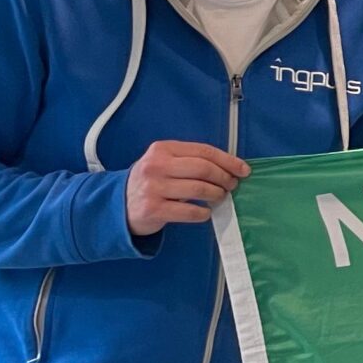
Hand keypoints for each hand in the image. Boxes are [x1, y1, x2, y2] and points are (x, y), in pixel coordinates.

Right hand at [126, 141, 250, 235]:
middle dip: (224, 177)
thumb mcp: (164, 163)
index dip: (228, 160)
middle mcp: (156, 166)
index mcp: (162, 149)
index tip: (243, 169)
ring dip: (217, 194)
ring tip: (219, 197)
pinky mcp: (153, 210)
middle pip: (204, 168)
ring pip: (199, 189)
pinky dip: (203, 212)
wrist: (118, 206)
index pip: (204, 151)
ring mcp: (153, 188)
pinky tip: (204, 212)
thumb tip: (230, 167)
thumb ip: (190, 160)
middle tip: (231, 185)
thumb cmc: (151, 182)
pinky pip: (190, 211)